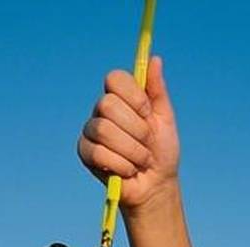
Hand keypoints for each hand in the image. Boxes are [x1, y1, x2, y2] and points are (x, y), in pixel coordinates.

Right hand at [77, 56, 179, 210]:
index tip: (148, 113)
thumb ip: (157, 90)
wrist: (157, 185)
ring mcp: (91, 131)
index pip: (114, 78)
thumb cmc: (162, 151)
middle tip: (147, 142)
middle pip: (108, 104)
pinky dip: (121, 165)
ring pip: (104, 130)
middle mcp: (102, 110)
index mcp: (121, 97)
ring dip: (132, 150)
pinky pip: (98, 153)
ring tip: (141, 160)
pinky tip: (129, 170)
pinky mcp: (85, 152)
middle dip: (136, 129)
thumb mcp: (165, 119)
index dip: (134, 97)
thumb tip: (155, 59)